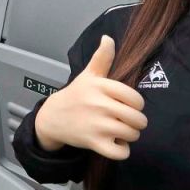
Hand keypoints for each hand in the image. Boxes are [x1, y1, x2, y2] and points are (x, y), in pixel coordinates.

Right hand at [32, 35, 147, 159]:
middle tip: (124, 121)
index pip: (136, 99)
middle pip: (138, 119)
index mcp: (101, 87)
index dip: (136, 105)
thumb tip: (108, 38)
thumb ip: (102, 58)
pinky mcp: (93, 143)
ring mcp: (97, 125)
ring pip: (132, 134)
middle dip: (135, 122)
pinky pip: (121, 152)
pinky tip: (115, 144)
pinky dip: (122, 150)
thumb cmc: (75, 96)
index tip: (126, 105)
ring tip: (119, 131)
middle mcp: (100, 105)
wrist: (52, 117)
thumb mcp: (88, 75)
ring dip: (129, 135)